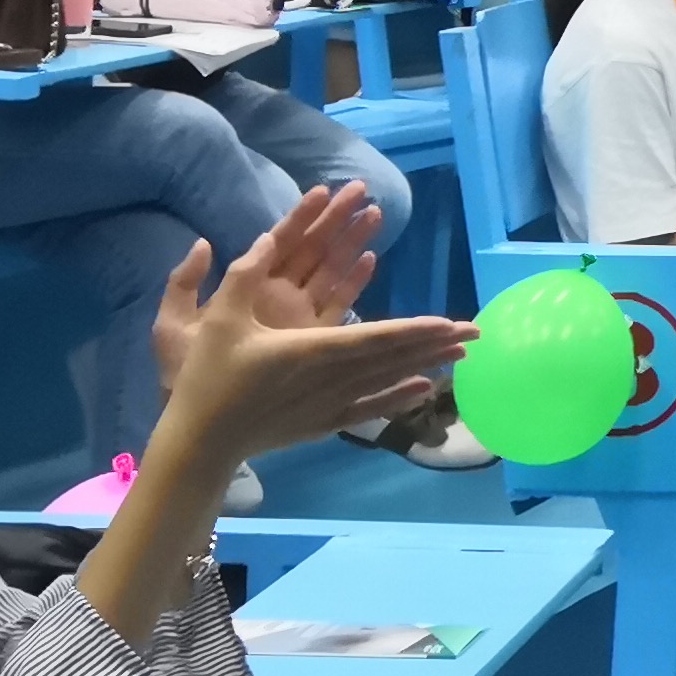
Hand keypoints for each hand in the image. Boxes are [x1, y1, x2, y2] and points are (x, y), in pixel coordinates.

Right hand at [145, 188, 467, 464]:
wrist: (199, 440)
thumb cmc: (206, 377)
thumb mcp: (215, 319)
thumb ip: (243, 275)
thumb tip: (269, 236)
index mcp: (310, 351)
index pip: (374, 337)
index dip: (414, 329)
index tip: (449, 323)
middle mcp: (331, 379)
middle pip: (392, 358)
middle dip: (435, 343)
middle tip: (476, 332)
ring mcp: (330, 405)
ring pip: (387, 381)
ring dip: (426, 365)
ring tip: (462, 355)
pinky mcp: (323, 423)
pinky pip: (370, 409)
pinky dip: (399, 399)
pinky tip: (425, 391)